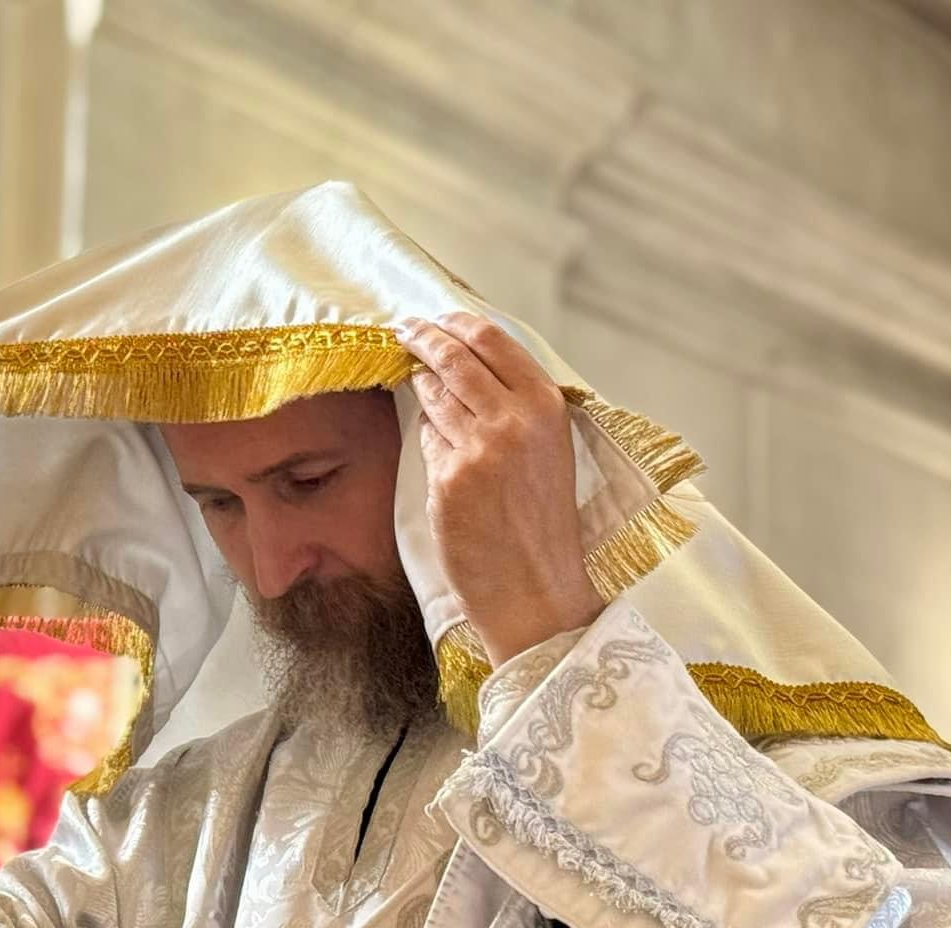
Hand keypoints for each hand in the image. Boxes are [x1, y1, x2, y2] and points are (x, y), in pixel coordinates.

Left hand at [398, 313, 601, 662]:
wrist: (535, 586)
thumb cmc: (541, 524)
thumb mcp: (548, 452)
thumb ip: (517, 409)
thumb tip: (465, 370)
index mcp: (546, 407)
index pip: (492, 341)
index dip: (455, 323)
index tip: (433, 318)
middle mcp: (514, 420)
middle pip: (454, 357)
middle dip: (422, 337)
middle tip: (402, 328)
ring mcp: (479, 447)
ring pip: (433, 394)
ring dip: (419, 382)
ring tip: (412, 373)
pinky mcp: (449, 477)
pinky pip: (426, 440)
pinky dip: (427, 437)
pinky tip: (433, 442)